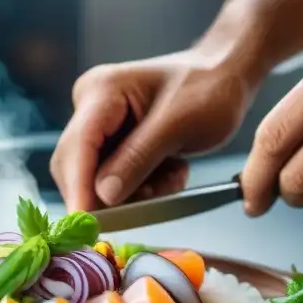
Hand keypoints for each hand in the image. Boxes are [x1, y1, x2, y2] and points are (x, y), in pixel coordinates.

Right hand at [50, 46, 261, 211]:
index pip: (77, 146)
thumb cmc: (208, 89)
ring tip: (172, 177)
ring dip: (133, 191)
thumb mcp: (178, 125)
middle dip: (111, 193)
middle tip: (153, 199)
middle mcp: (91, 106)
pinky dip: (142, 186)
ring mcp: (100, 124)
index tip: (85, 225)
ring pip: (95, 178)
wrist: (225, 77)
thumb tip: (103, 196)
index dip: (79, 187)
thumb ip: (138, 159)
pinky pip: (113, 178)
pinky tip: (170, 171)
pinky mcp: (112, 141)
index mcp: (101, 91)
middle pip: (77, 166)